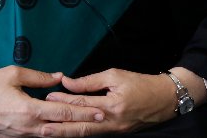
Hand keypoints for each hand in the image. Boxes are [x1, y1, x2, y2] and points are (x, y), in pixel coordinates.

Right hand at [0, 66, 105, 136]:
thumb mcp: (12, 75)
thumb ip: (38, 77)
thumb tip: (58, 77)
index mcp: (30, 109)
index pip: (63, 112)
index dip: (82, 112)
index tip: (98, 110)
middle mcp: (31, 127)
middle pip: (64, 127)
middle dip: (83, 123)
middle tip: (101, 119)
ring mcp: (26, 135)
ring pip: (55, 135)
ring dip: (72, 130)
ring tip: (88, 124)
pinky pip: (43, 137)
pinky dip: (57, 133)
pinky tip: (66, 129)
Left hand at [40, 68, 176, 135]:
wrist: (165, 99)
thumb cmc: (141, 84)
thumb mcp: (115, 75)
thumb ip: (90, 81)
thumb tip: (68, 82)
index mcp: (112, 105)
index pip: (83, 103)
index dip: (64, 100)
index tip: (48, 96)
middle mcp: (112, 122)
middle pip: (81, 127)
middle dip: (60, 128)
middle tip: (41, 125)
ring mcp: (115, 130)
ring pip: (86, 134)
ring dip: (67, 133)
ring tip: (48, 132)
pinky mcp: (117, 133)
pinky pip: (94, 134)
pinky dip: (80, 132)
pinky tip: (68, 131)